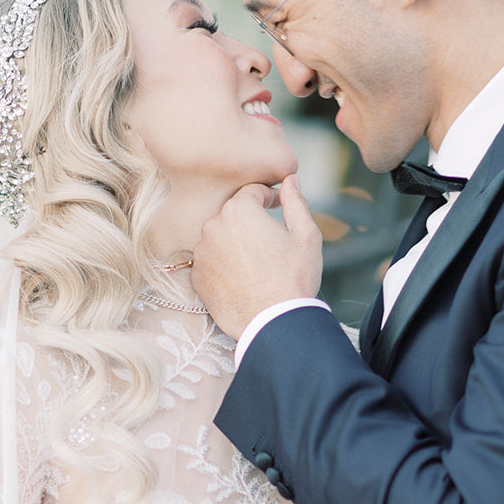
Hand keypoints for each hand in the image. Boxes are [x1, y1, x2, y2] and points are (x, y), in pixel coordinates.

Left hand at [191, 173, 323, 339]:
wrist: (274, 323)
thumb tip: (289, 180)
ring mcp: (202, 253)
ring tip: (257, 265)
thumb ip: (295, 202)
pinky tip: (243, 279)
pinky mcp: (197, 277)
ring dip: (235, 245)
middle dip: (250, 223)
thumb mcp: (306, 235)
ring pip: (220, 239)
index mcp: (239, 210)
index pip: (252, 192)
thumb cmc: (294, 278)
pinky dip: (224, 266)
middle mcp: (213, 226)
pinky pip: (211, 262)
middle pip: (233, 215)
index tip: (278, 206)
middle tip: (270, 244)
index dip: (268, 197)